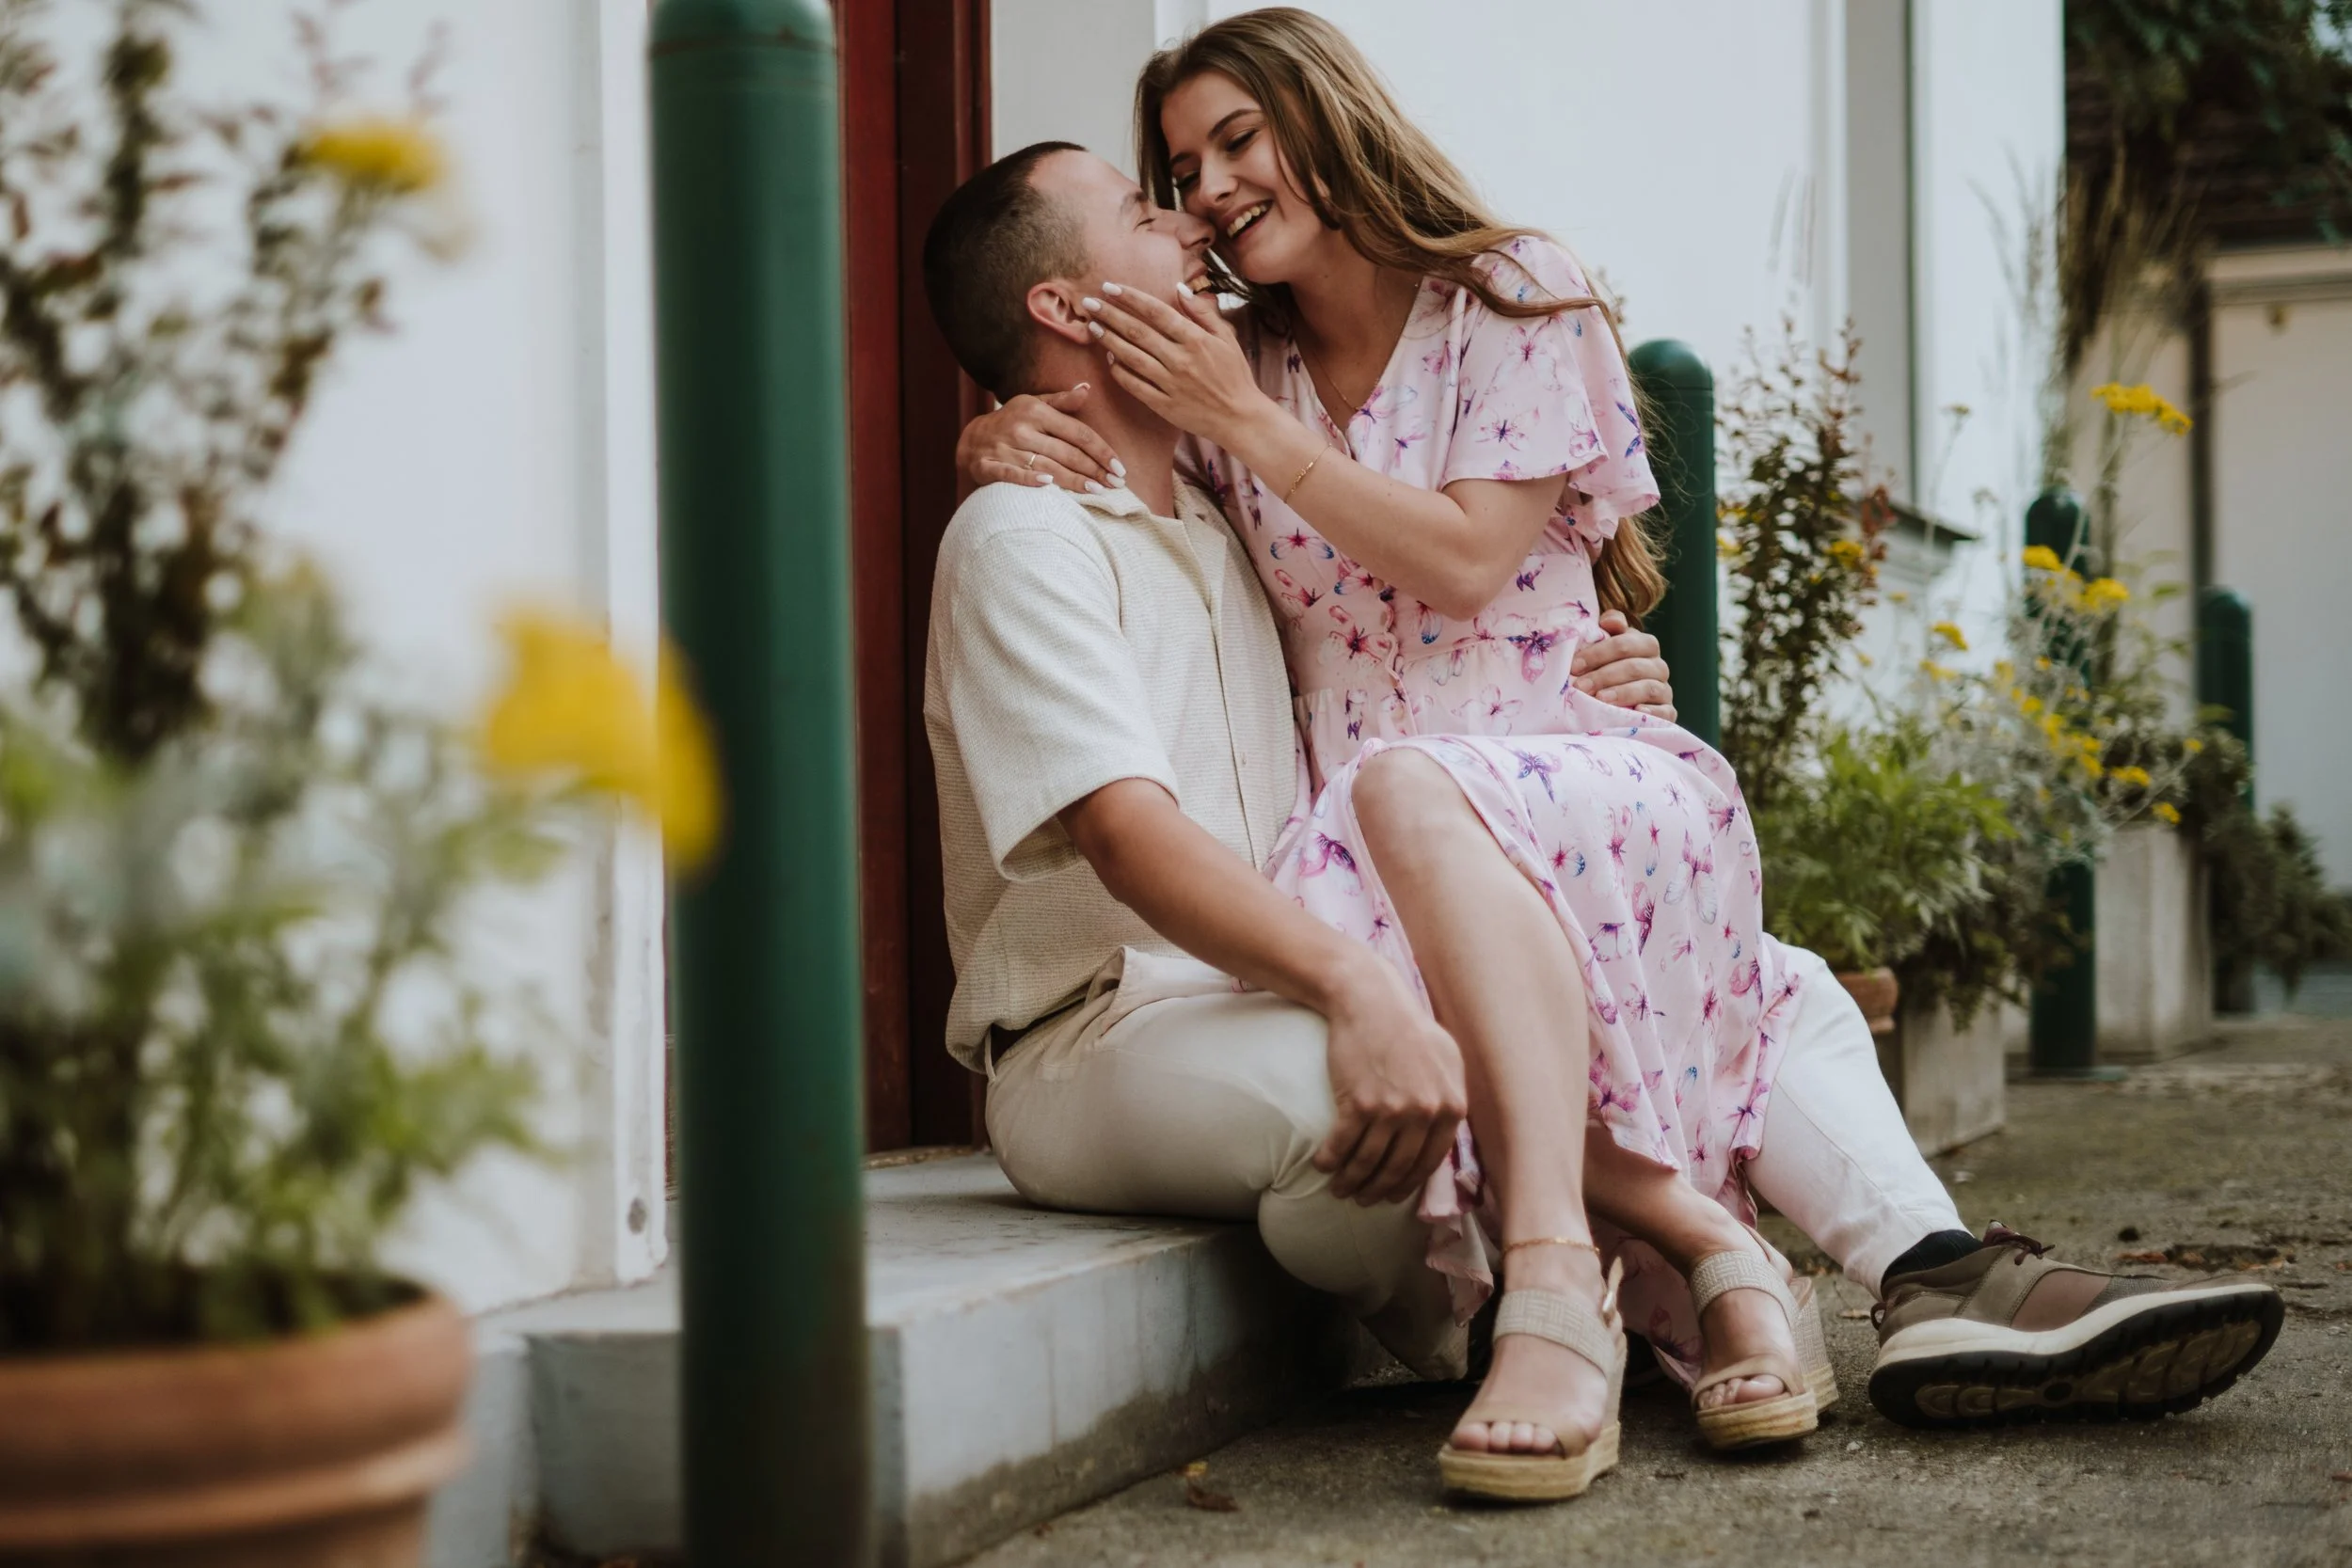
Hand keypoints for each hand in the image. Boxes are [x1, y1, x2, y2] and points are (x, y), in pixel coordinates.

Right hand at [954, 384, 1125, 493]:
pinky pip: (1012, 474)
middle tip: (1115, 484)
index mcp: (1036, 411)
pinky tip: (1049, 485)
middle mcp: (1022, 428)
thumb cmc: (1012, 421)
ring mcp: (1004, 448)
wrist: (971, 438)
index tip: (1119, 467)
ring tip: (1096, 489)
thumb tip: (1087, 388)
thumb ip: (1062, 401)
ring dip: (1073, 480)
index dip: (1101, 450)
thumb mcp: (1034, 404)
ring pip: (1046, 465)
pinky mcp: (988, 465)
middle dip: (1094, 469)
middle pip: (1066, 452)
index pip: (1078, 433)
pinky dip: (1029, 479)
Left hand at [1082, 282, 1269, 449]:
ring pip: (1132, 357)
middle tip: (1089, 302)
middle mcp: (1181, 359)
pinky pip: (1135, 386)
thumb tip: (1179, 288)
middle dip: (1110, 314)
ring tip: (1092, 326)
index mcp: (1196, 339)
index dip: (1131, 298)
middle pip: (1138, 332)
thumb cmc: (1234, 375)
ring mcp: (1171, 383)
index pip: (1157, 311)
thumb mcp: (1226, 338)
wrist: (1240, 418)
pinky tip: (1110, 359)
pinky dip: (1120, 372)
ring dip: (1109, 340)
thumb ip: (1202, 312)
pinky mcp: (1164, 405)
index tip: (1109, 287)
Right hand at [1314, 955, 1467, 1206]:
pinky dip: (1330, 1160)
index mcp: (1452, 1106)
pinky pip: (1342, 1145)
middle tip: (1363, 1199)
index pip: (1430, 1162)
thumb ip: (1451, 1097)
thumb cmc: (1407, 1027)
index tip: (1392, 1195)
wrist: (1369, 1000)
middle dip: (1378, 1190)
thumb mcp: (1447, 1060)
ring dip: (1352, 1182)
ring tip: (1340, 1189)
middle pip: (1399, 1168)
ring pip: (1369, 1162)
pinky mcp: (1359, 1103)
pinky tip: (1321, 1165)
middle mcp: (1427, 1113)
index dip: (1408, 1184)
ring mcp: (1393, 1109)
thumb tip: (1448, 1134)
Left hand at [1570, 609, 1675, 720]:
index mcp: (1646, 645)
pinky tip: (1635, 711)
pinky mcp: (1668, 713)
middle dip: (1604, 676)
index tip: (1574, 666)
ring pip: (1648, 688)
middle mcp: (1659, 666)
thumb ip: (1610, 628)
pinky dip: (1651, 712)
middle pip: (1635, 667)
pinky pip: (1664, 712)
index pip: (1626, 644)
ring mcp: (1664, 690)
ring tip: (1600, 699)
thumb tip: (1609, 621)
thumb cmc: (1610, 668)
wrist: (1622, 700)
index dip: (1598, 653)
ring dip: (1622, 693)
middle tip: (1580, 687)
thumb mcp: (1607, 645)